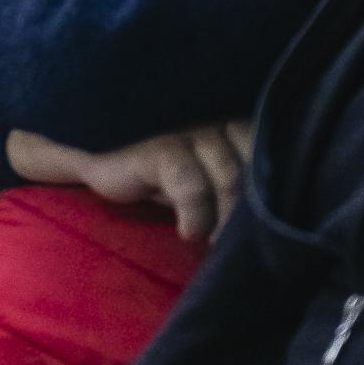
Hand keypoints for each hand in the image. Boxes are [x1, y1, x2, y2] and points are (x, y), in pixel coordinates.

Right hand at [6, 124, 248, 241]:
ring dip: (227, 220)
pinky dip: (196, 215)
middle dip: (253, 211)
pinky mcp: (159, 148)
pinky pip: (192, 186)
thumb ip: (229, 178)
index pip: (269, 149)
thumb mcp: (197, 169)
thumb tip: (267, 222)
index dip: (274, 187)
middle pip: (254, 166)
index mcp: (228, 119)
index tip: (271, 226)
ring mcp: (187, 129)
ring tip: (217, 246)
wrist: (88, 150)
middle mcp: (214, 116)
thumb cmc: (152, 162)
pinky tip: (187, 233)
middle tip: (246, 248)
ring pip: (229, 177)